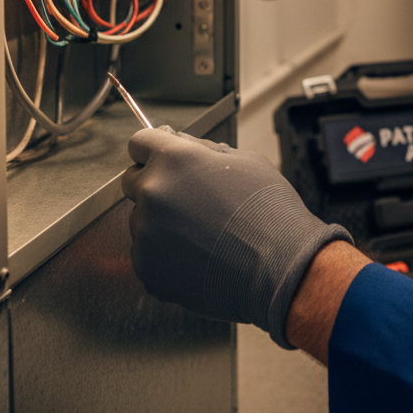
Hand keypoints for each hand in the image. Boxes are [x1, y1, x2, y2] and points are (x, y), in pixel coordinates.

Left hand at [122, 129, 352, 348]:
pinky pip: (147, 253)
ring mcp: (146, 234)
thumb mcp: (245, 160)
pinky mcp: (148, 269)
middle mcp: (153, 193)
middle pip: (133, 181)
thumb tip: (182, 144)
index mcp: (174, 160)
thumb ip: (204, 150)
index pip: (140, 143)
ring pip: (142, 220)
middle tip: (190, 200)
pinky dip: (166, 254)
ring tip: (202, 233)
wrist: (279, 266)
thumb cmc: (268, 211)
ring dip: (162, 222)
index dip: (152, 149)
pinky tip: (198, 254)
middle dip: (156, 185)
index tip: (160, 158)